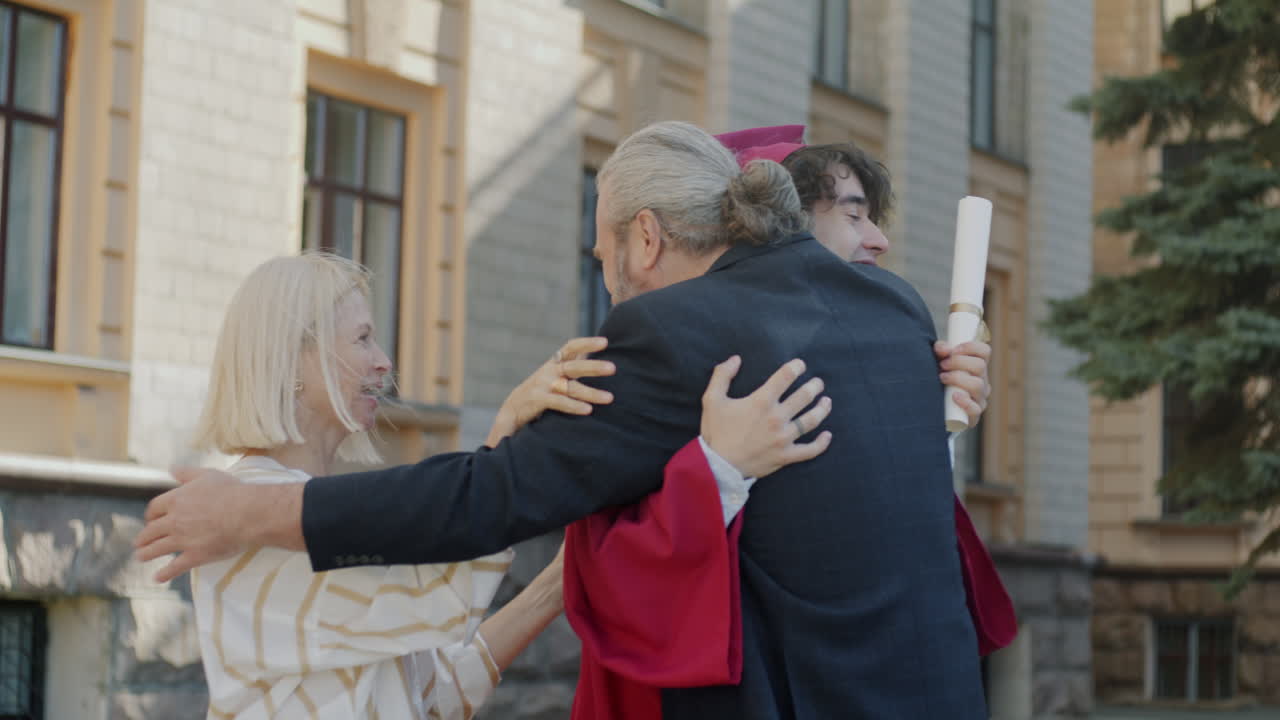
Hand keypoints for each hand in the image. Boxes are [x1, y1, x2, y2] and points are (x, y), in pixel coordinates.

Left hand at [134, 467, 249, 582]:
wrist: (247, 513)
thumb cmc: (230, 491)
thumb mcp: (207, 475)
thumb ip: (187, 473)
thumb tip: (171, 469)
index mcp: (176, 500)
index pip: (154, 509)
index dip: (150, 515)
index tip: (149, 519)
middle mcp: (175, 521)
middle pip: (151, 530)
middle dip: (143, 537)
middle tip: (139, 542)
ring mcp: (183, 540)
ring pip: (158, 549)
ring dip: (146, 554)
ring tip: (140, 557)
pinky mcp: (195, 555)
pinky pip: (175, 567)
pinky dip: (165, 574)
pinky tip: (158, 578)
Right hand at [488, 337, 616, 445]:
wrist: (513, 409)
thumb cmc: (542, 391)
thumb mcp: (555, 374)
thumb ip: (573, 365)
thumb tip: (599, 357)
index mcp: (555, 363)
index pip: (571, 347)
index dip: (587, 343)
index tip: (605, 342)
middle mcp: (549, 371)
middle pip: (574, 367)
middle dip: (594, 367)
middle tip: (613, 368)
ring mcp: (543, 385)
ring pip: (571, 388)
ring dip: (591, 393)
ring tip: (610, 398)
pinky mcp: (538, 400)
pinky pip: (559, 402)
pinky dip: (574, 406)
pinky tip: (588, 410)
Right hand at [700, 356, 832, 478]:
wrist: (718, 466)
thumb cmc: (716, 432)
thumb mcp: (711, 400)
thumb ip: (722, 376)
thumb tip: (735, 359)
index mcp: (761, 402)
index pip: (786, 377)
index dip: (796, 367)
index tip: (800, 365)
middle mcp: (776, 418)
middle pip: (804, 396)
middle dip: (814, 386)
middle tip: (818, 383)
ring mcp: (783, 438)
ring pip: (812, 420)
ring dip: (822, 409)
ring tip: (826, 401)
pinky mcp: (786, 456)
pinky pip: (810, 450)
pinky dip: (821, 443)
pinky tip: (827, 435)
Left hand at [935, 340, 991, 425]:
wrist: (936, 410)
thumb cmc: (940, 382)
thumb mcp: (939, 363)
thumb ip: (941, 352)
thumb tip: (942, 348)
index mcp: (977, 366)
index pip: (984, 351)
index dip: (971, 347)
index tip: (954, 350)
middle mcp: (982, 381)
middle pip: (980, 366)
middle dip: (958, 362)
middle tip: (942, 365)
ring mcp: (980, 398)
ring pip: (977, 385)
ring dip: (958, 378)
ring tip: (942, 378)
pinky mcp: (974, 415)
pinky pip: (975, 409)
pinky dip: (965, 402)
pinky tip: (954, 396)